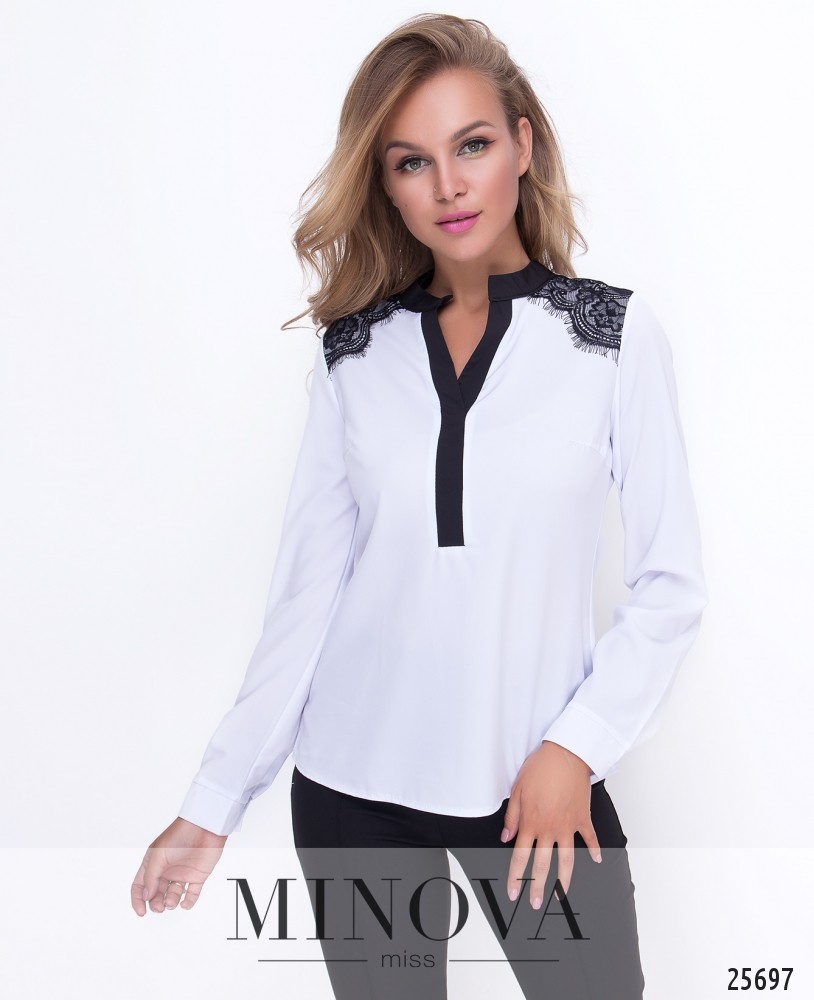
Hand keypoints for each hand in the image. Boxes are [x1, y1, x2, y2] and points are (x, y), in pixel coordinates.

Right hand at [130, 816, 227, 916]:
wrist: (205, 827)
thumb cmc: (180, 834)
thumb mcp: (159, 854)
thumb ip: (150, 876)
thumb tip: (146, 896)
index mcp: (154, 863)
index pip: (140, 885)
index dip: (138, 899)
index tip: (141, 912)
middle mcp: (167, 870)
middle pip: (156, 894)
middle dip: (156, 904)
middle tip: (159, 907)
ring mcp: (182, 874)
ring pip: (173, 896)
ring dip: (171, 903)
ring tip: (171, 903)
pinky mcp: (197, 876)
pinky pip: (192, 894)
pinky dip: (188, 902)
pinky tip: (185, 904)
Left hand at [501, 741, 601, 907]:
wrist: (566, 756)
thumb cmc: (539, 769)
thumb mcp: (517, 790)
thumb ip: (512, 817)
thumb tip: (505, 838)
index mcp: (531, 823)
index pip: (520, 857)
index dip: (515, 877)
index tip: (513, 893)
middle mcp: (549, 829)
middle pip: (542, 865)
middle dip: (537, 888)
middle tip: (535, 904)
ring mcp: (568, 826)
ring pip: (567, 860)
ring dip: (564, 880)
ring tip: (562, 896)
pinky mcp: (582, 818)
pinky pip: (590, 838)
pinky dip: (594, 850)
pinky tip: (596, 861)